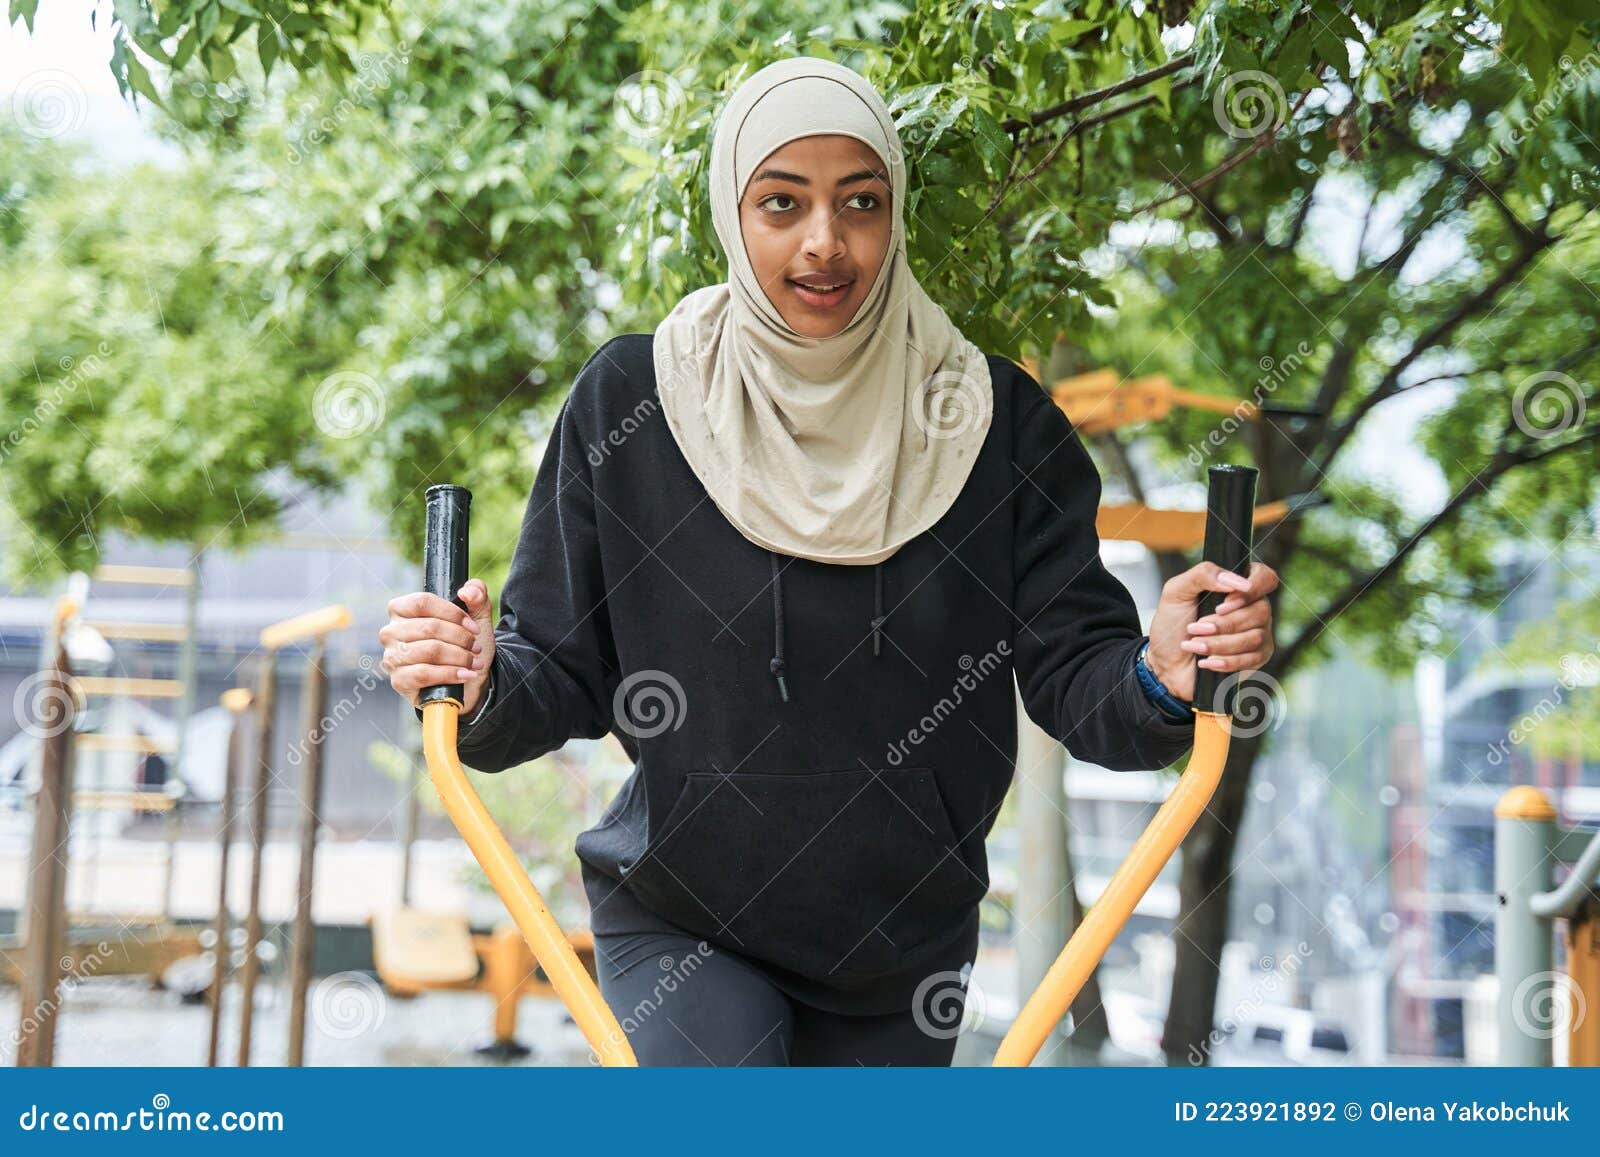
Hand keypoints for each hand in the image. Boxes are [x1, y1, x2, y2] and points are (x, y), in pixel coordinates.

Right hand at [381, 578, 495, 714]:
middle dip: (461, 638)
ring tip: (473, 662)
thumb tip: (468, 592)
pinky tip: (466, 675)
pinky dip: (451, 674)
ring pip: (430, 651)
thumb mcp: (475, 615)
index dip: (452, 613)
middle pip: (429, 627)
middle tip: (476, 647)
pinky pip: (425, 674)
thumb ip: (476, 593)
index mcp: (401, 610)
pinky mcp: (399, 680)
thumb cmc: (463, 645)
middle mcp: (391, 632)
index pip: (422, 602)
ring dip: (459, 657)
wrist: (467, 682)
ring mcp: (392, 657)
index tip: (473, 627)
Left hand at [1144, 561, 1277, 703]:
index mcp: (1237, 586)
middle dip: (1223, 624)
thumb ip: (1203, 574)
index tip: (1222, 605)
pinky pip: (1254, 659)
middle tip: (1195, 628)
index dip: (1251, 591)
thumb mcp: (1176, 591)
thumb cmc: (1172, 624)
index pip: (1265, 578)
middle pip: (1261, 611)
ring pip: (1256, 637)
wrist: (1166, 661)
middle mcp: (1253, 607)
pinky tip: (1207, 661)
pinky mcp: (1256, 658)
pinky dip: (1226, 661)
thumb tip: (1235, 581)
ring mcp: (1259, 632)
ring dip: (1219, 643)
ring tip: (1195, 644)